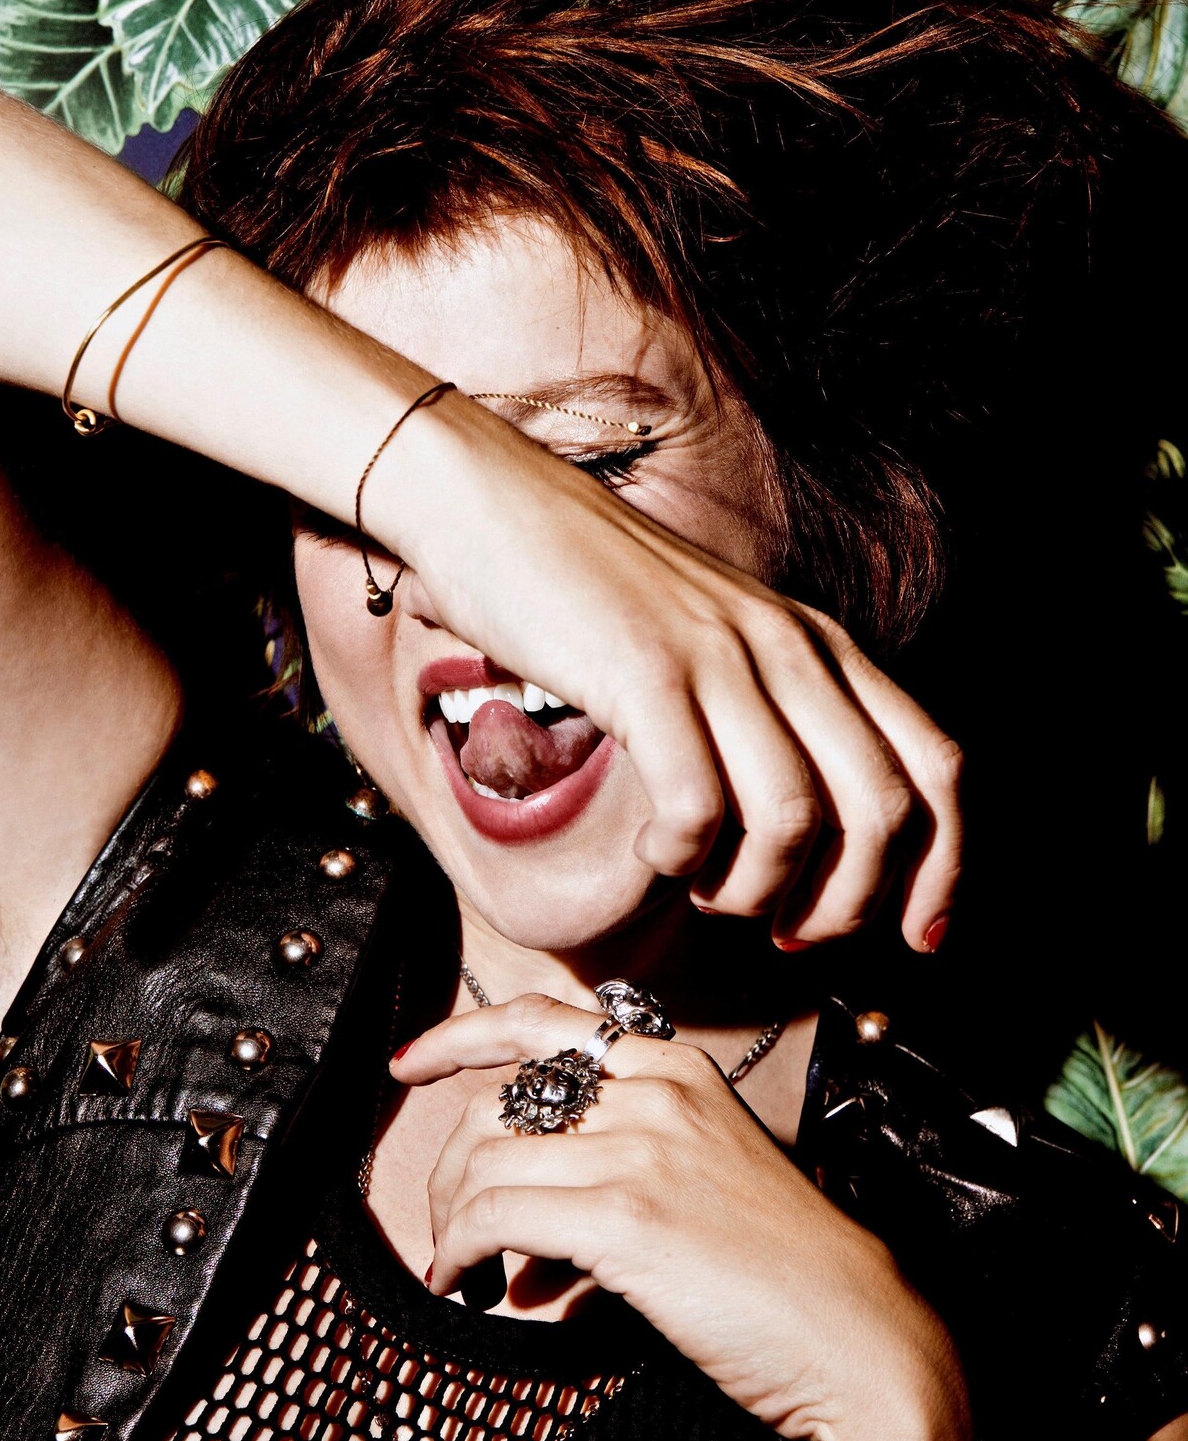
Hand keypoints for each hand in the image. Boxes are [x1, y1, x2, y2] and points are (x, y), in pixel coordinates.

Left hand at [393, 992, 961, 1440]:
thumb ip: (622, 1169)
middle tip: (445, 1223)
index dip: (462, 1033)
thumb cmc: (787, 1271)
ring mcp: (640, 1150)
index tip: (411, 1061)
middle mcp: (654, 1093)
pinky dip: (460, 1251)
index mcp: (676, 1071)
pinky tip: (464, 1282)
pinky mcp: (625, 1217)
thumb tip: (524, 1225)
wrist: (861, 1333)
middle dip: (449, 1166)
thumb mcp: (710, 1177)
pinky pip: (496, 1215)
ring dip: (451, 1219)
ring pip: (486, 1160)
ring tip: (458, 1264)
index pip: (544, 1020)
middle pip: (498, 1101)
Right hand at [403, 405, 961, 949]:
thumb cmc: (593, 591)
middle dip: (848, 904)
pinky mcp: (646, 675)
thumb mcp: (714, 643)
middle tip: (788, 932)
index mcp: (819, 642)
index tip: (918, 936)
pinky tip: (655, 856)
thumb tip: (814, 834)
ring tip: (706, 891)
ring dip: (755, 890)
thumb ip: (771, 712)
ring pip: (796, 821)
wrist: (495, 504)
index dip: (945, 867)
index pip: (937, 766)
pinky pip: (699, 808)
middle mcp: (789, 646)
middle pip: (884, 810)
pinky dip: (683, 861)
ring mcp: (720, 658)